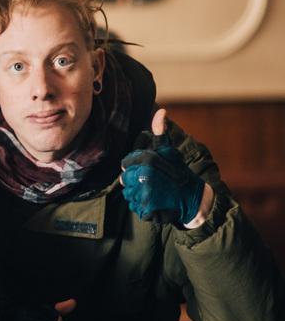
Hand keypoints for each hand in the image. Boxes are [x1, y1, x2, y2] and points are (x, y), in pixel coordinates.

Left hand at [120, 109, 206, 225]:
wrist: (195, 199)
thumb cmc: (178, 172)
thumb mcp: (170, 151)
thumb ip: (160, 133)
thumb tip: (161, 110)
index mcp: (148, 161)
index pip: (125, 164)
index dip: (134, 168)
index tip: (147, 170)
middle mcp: (145, 177)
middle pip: (125, 179)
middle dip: (135, 181)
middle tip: (153, 183)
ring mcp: (146, 194)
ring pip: (128, 193)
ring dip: (138, 194)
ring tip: (155, 192)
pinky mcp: (147, 209)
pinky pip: (134, 207)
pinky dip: (142, 206)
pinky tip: (155, 202)